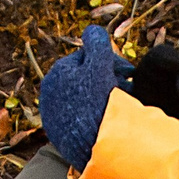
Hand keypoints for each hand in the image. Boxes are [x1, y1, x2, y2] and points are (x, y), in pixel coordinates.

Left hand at [39, 24, 120, 171]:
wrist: (92, 147)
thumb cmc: (98, 104)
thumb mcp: (100, 66)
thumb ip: (98, 44)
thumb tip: (92, 30)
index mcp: (58, 72)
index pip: (87, 58)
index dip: (111, 63)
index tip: (129, 73)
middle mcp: (49, 92)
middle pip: (84, 79)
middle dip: (106, 81)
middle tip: (128, 90)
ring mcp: (52, 115)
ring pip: (82, 100)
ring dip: (100, 99)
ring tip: (119, 108)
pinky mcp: (58, 135)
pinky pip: (78, 119)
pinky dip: (92, 117)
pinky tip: (105, 122)